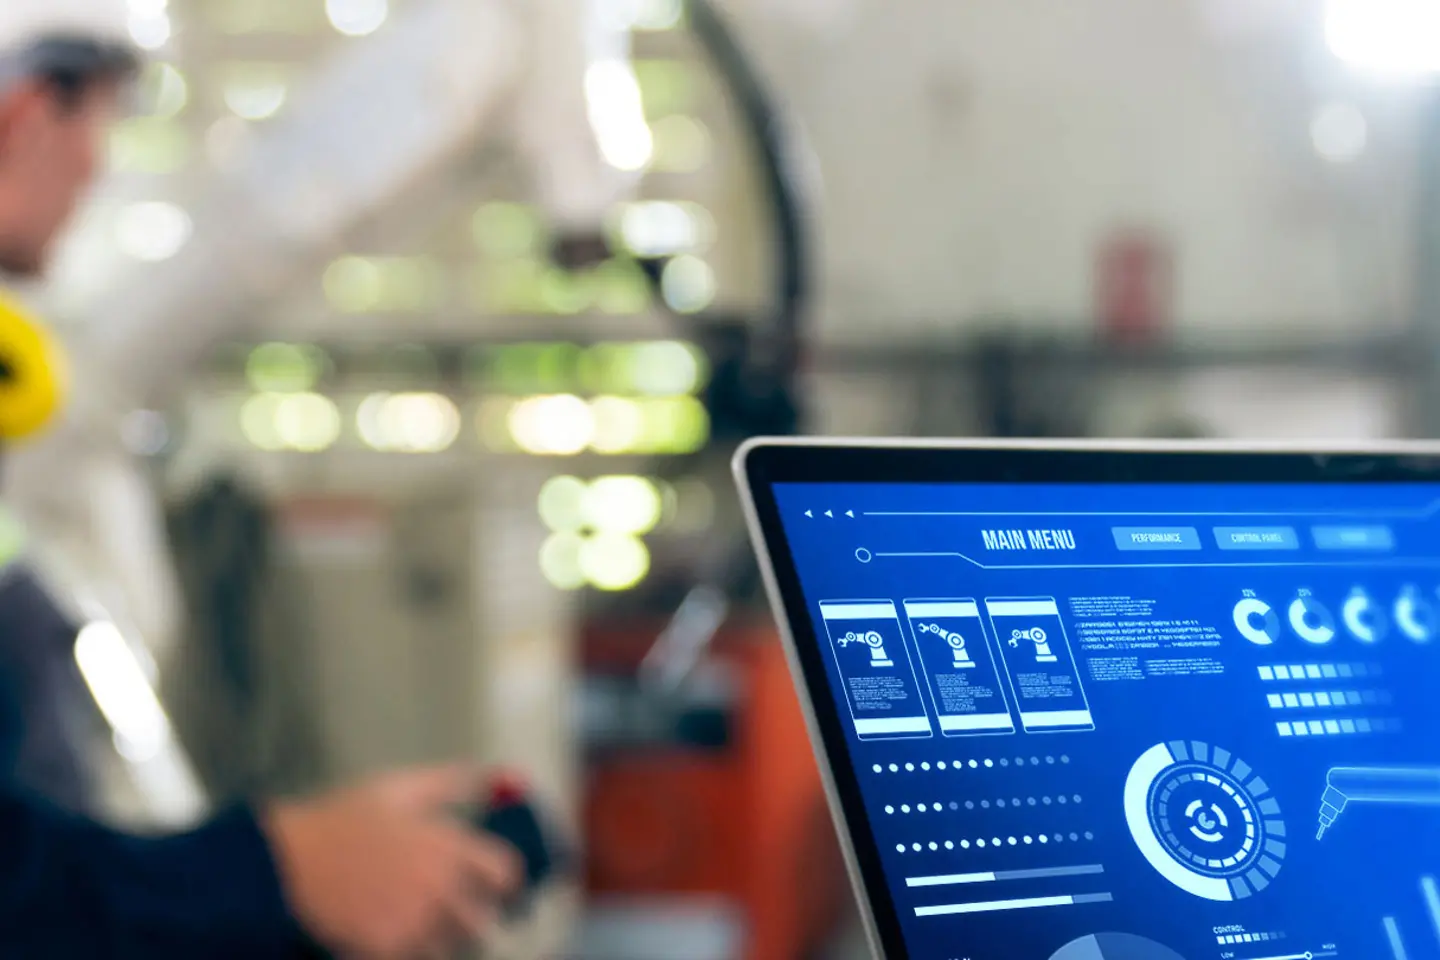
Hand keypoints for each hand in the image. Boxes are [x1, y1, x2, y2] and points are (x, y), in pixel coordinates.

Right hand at [262, 766, 521, 958]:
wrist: (284, 864)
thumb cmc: (342, 821)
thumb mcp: (398, 788)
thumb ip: (449, 783)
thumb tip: (491, 775)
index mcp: (447, 844)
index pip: (506, 872)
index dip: (503, 878)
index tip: (493, 881)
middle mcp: (438, 886)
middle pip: (486, 916)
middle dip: (475, 911)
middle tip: (456, 904)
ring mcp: (414, 922)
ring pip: (456, 943)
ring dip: (447, 934)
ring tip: (423, 917)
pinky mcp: (388, 950)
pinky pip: (422, 958)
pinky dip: (416, 950)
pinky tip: (396, 930)